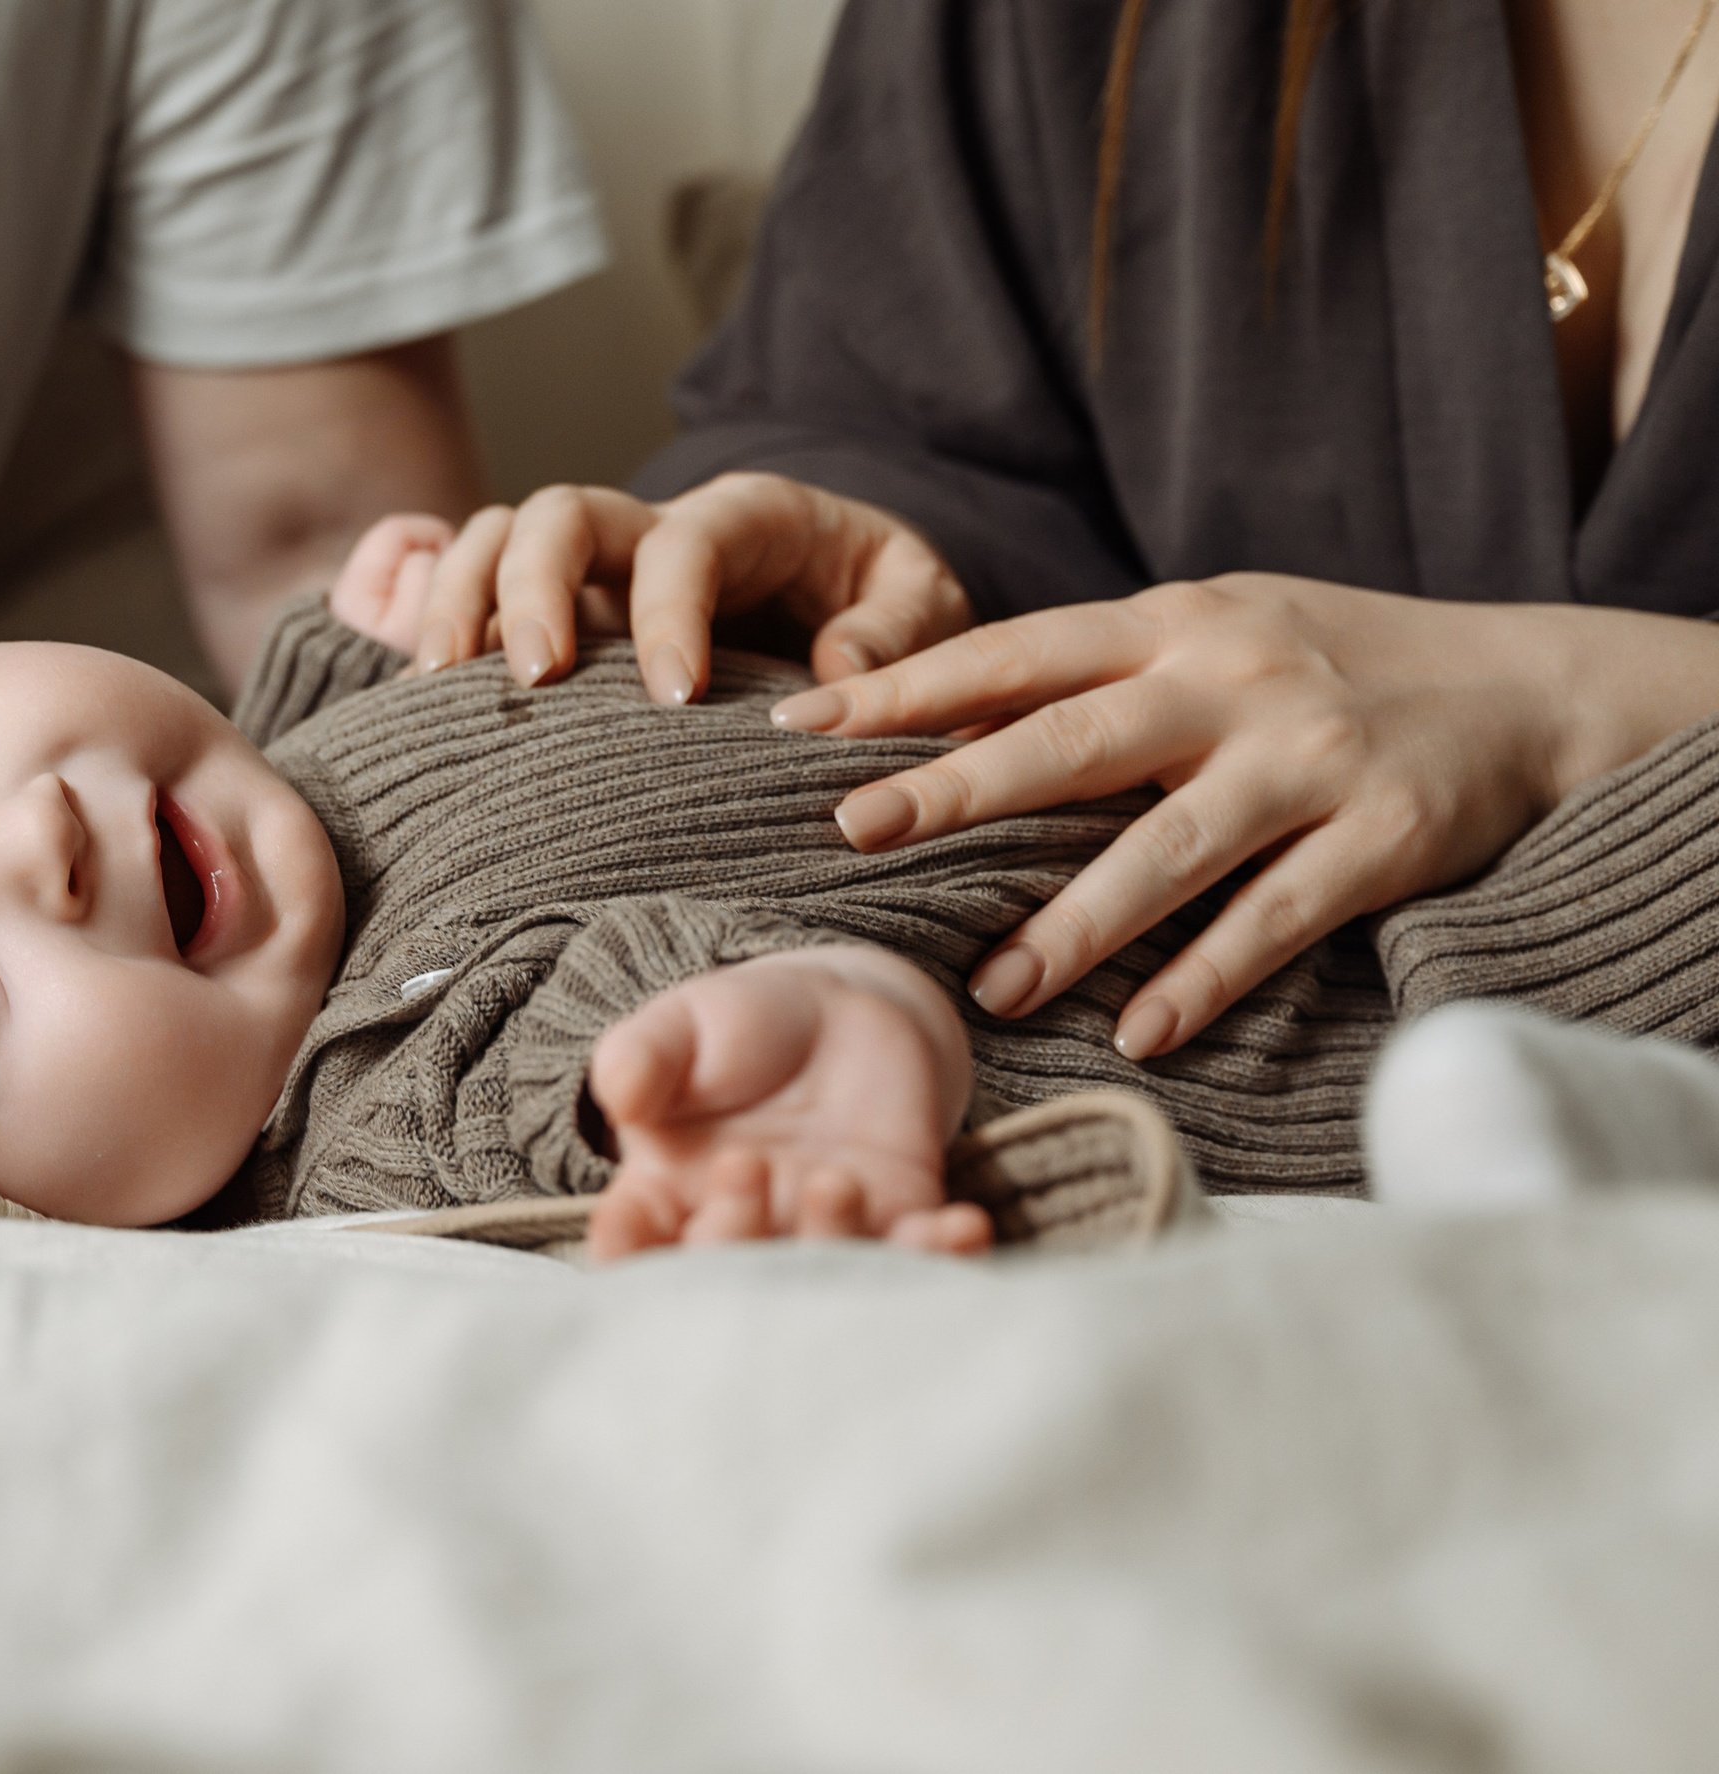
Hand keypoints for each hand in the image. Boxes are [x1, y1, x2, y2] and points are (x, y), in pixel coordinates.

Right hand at [369, 472, 972, 699]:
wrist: (862, 602)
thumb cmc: (890, 602)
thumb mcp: (927, 602)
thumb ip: (894, 631)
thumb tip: (833, 679)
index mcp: (747, 516)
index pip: (684, 543)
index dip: (667, 613)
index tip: (673, 698)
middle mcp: (655, 531)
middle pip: (559, 513)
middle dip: (533, 587)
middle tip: (533, 681)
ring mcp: (598, 574)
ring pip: (497, 541)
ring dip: (460, 601)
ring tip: (446, 685)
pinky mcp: (566, 619)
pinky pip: (479, 599)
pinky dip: (440, 632)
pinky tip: (429, 701)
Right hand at [584, 947, 990, 1261]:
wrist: (843, 1011)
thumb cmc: (741, 1025)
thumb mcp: (683, 1026)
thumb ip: (645, 1055)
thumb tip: (620, 1087)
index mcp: (664, 1198)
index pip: (632, 1250)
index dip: (627, 1254)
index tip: (627, 1223)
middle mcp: (740, 1235)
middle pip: (725, 1278)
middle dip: (733, 1237)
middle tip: (748, 1165)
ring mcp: (819, 1237)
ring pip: (820, 1280)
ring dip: (829, 1243)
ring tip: (835, 1178)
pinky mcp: (896, 1224)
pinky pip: (918, 1262)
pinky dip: (939, 1256)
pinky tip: (958, 1228)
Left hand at [767, 573, 1718, 1056]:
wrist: (1526, 685)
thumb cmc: (1328, 666)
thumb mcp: (1213, 637)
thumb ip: (1098, 680)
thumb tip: (941, 732)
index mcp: (1174, 622)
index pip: (1015, 652)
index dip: (906, 689)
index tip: (801, 727)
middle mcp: (1232, 679)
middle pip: (1070, 739)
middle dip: (955, 786)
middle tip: (855, 833)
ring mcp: (1309, 757)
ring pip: (1170, 845)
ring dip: (1075, 923)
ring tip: (994, 986)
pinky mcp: (1381, 837)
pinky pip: (1277, 919)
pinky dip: (1207, 979)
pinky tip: (1144, 1032)